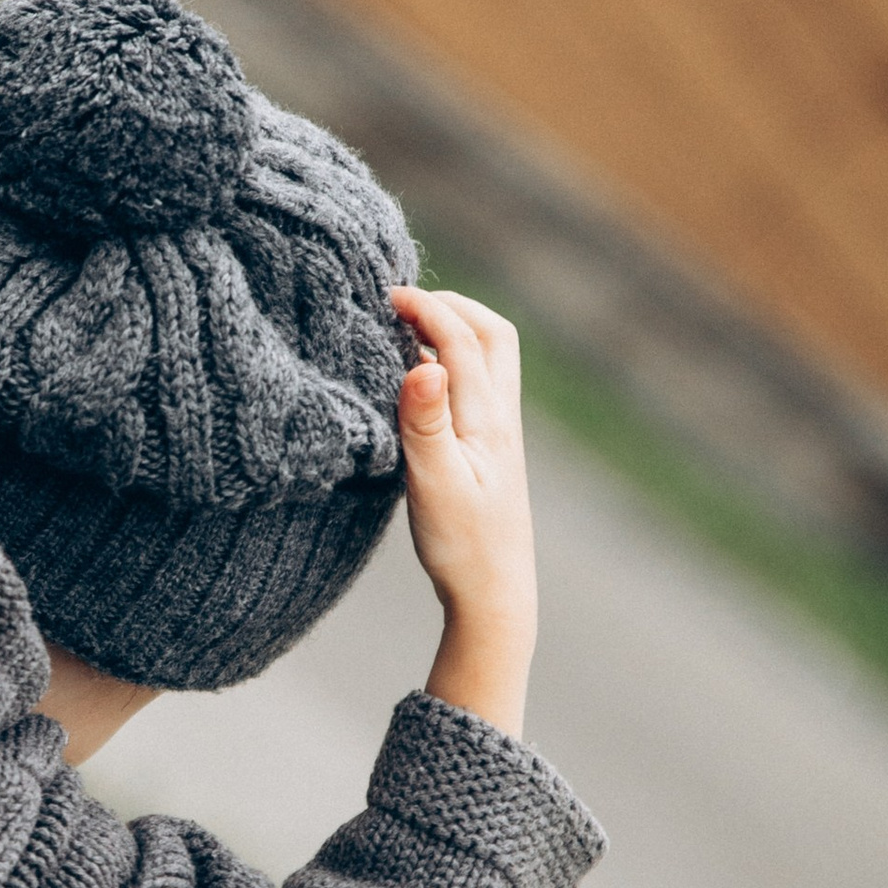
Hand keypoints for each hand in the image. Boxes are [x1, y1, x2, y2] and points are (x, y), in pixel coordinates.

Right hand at [390, 286, 537, 738]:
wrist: (496, 594)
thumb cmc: (462, 545)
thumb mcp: (435, 484)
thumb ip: (425, 422)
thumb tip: (423, 362)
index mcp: (487, 418)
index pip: (461, 340)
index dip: (426, 308)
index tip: (386, 294)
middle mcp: (501, 417)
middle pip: (491, 335)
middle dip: (450, 306)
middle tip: (402, 301)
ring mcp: (500, 433)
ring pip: (490, 359)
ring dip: (456, 330)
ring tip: (409, 327)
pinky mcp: (491, 451)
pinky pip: (479, 385)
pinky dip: (453, 362)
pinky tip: (421, 379)